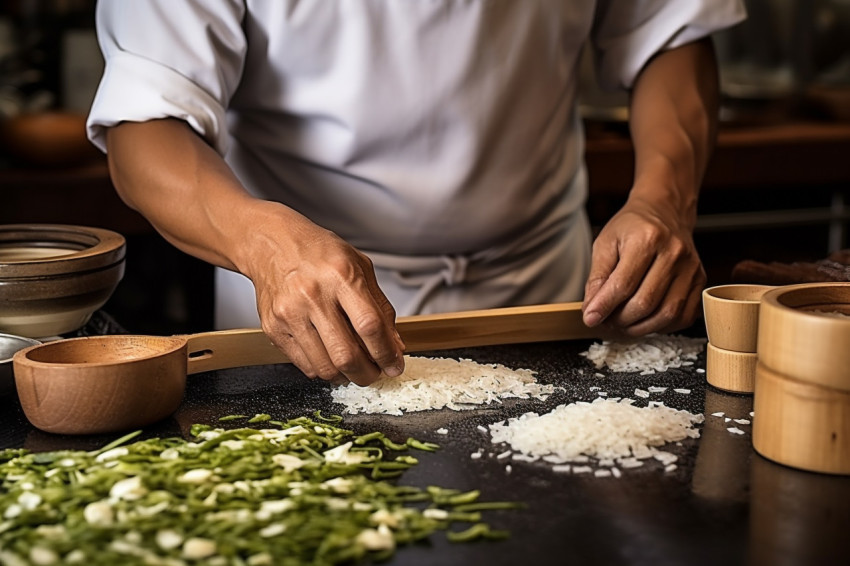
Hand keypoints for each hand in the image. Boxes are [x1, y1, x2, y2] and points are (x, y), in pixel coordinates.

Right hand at [244, 204, 404, 385]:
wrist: (272, 243)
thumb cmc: (317, 252)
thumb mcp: (359, 266)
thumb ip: (380, 307)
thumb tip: (394, 345)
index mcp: (340, 276)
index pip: (370, 326)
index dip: (387, 353)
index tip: (394, 365)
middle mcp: (313, 295)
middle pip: (346, 354)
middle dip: (368, 373)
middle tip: (376, 373)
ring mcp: (290, 314)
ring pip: (325, 367)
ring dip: (347, 375)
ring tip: (355, 367)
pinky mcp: (273, 328)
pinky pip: (304, 365)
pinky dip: (324, 369)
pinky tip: (331, 357)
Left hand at [581, 194, 705, 335]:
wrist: (665, 212)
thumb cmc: (632, 227)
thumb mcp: (605, 243)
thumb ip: (597, 278)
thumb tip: (592, 311)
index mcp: (647, 239)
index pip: (623, 284)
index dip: (604, 307)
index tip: (590, 319)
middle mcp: (674, 253)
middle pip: (645, 303)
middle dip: (620, 320)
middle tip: (607, 321)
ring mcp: (691, 269)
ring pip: (666, 314)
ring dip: (640, 327)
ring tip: (623, 323)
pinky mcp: (700, 281)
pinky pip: (683, 316)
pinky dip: (662, 326)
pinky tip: (645, 320)